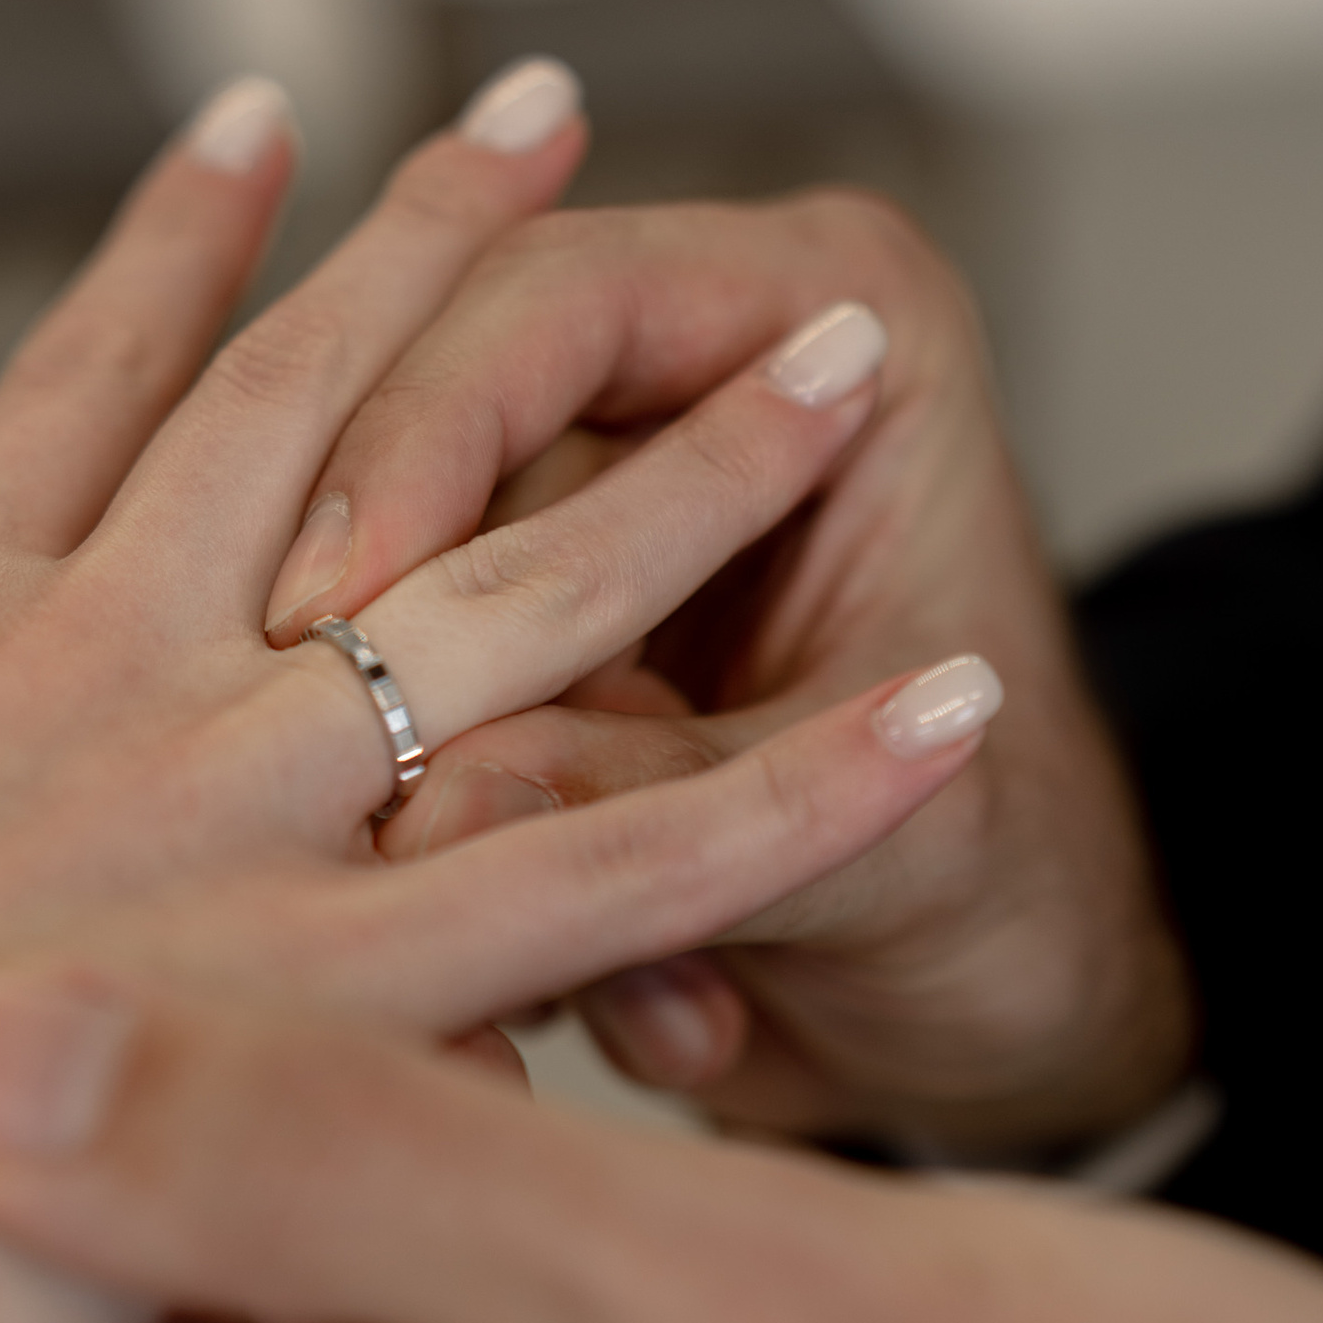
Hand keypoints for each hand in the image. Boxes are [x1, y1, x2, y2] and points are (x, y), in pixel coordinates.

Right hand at [0, 70, 991, 1322]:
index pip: (76, 383)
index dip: (174, 247)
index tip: (255, 123)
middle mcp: (90, 665)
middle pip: (323, 409)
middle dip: (448, 246)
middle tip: (553, 105)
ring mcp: (218, 809)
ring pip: (525, 592)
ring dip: (703, 469)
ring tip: (842, 345)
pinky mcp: (326, 989)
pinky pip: (625, 869)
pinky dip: (796, 792)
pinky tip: (945, 715)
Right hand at [269, 192, 1193, 1156]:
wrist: (1007, 1020)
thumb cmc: (1016, 889)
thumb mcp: (881, 856)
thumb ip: (663, 801)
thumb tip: (436, 804)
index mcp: (843, 322)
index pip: (565, 303)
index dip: (426, 436)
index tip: (335, 607)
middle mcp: (707, 379)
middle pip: (434, 420)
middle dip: (386, 626)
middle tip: (305, 766)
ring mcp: (596, 510)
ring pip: (396, 583)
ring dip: (439, 787)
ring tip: (542, 972)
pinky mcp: (524, 642)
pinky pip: (404, 708)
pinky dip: (451, 856)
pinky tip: (556, 989)